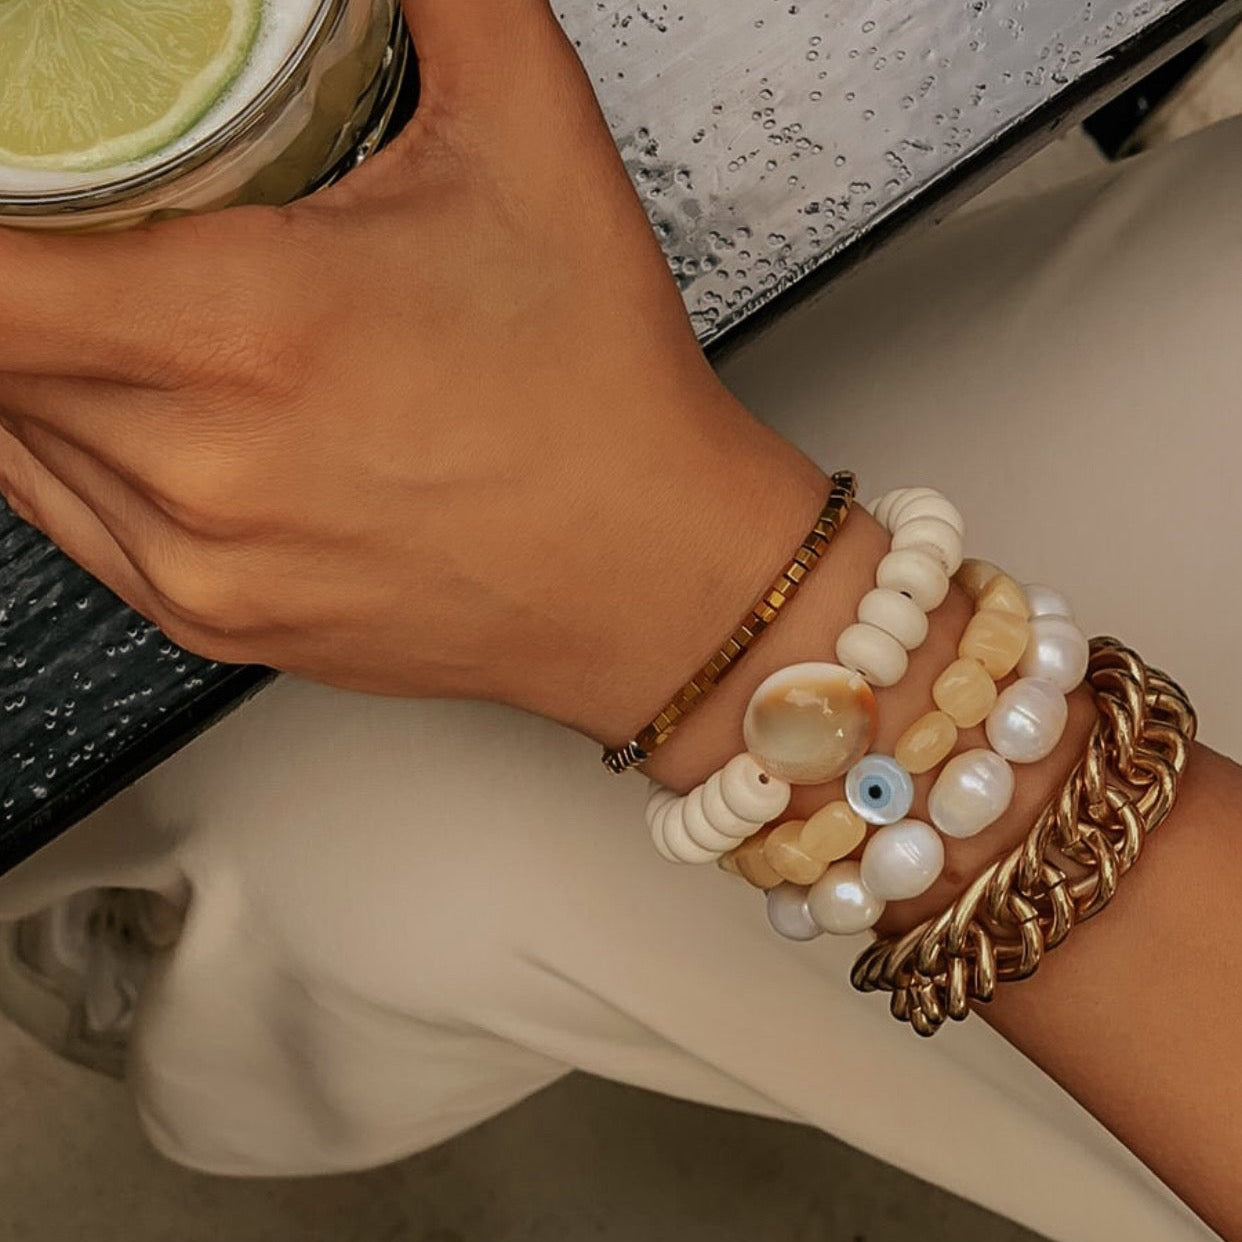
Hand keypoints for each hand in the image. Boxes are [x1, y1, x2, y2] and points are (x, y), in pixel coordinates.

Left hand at [0, 0, 825, 740]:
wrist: (652, 578)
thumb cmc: (601, 403)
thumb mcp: (530, 144)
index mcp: (245, 330)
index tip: (15, 166)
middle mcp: (199, 468)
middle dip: (20, 263)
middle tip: (83, 216)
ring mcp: (199, 564)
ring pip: (15, 434)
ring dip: (41, 357)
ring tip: (145, 315)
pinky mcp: (216, 620)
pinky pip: (70, 519)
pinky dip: (75, 446)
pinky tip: (162, 413)